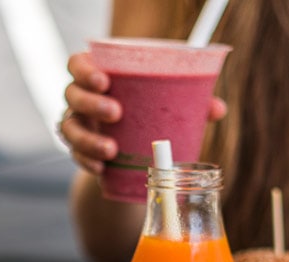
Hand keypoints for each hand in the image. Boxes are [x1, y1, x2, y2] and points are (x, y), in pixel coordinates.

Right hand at [59, 52, 227, 172]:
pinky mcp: (79, 151)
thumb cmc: (147, 116)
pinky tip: (101, 169)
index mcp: (97, 77)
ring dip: (89, 139)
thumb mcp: (164, 107)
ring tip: (111, 150)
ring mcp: (78, 125)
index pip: (78, 65)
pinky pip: (75, 156)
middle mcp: (81, 99)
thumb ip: (189, 104)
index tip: (105, 81)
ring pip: (70, 129)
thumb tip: (218, 109)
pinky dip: (87, 162)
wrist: (129, 150)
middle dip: (92, 104)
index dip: (86, 71)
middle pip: (72, 94)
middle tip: (116, 114)